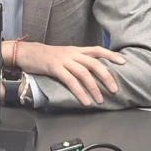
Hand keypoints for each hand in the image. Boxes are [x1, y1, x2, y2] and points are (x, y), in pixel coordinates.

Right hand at [11, 41, 125, 105]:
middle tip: (115, 89)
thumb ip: (77, 61)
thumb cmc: (46, 56)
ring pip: (84, 73)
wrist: (27, 52)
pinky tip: (85, 101)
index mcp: (76, 50)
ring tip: (100, 100)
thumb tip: (91, 72)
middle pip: (94, 63)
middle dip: (106, 76)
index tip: (123, 62)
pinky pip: (70, 81)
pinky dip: (79, 92)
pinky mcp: (55, 68)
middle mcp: (72, 53)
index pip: (97, 49)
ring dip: (94, 88)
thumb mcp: (64, 55)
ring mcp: (64, 60)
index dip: (111, 55)